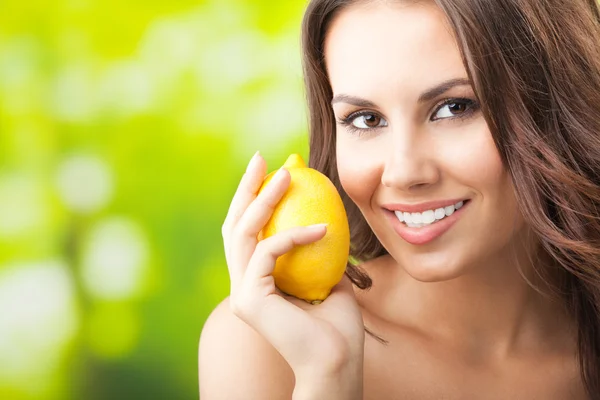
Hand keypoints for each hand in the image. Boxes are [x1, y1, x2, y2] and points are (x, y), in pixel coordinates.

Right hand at [221, 151, 364, 384]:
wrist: (339, 361)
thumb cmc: (337, 324)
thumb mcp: (327, 274)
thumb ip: (317, 249)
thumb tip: (323, 212)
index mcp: (256, 280)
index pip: (247, 232)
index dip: (253, 199)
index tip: (271, 170)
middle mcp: (242, 284)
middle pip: (234, 226)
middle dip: (246, 189)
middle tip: (262, 158)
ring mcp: (242, 292)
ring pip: (242, 233)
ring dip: (263, 198)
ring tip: (288, 174)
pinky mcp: (249, 298)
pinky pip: (269, 251)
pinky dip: (296, 235)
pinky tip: (324, 228)